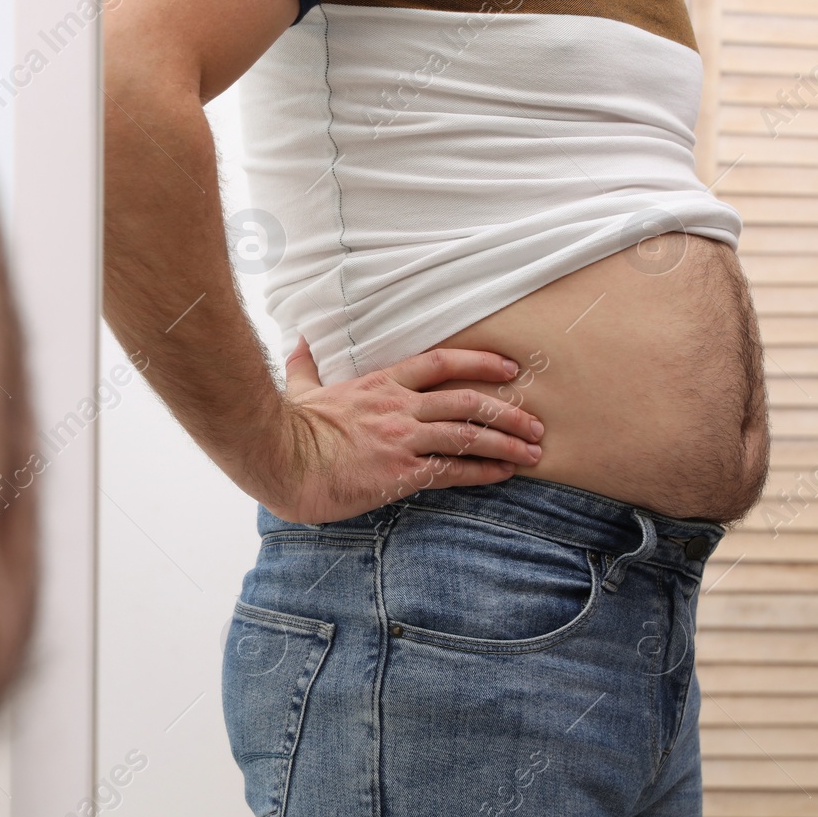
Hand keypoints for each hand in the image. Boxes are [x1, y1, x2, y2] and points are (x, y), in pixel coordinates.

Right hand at [257, 340, 545, 524]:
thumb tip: (299, 342)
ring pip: (469, 433)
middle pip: (468, 400)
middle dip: (508, 410)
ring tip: (534, 449)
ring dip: (507, 441)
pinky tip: (505, 473)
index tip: (509, 368)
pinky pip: (454, 469)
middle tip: (535, 421)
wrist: (282, 460)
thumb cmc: (289, 429)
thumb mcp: (300, 388)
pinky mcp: (401, 472)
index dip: (480, 362)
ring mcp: (402, 439)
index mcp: (380, 383)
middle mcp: (399, 407)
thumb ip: (305, 365)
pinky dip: (485, 470)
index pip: (441, 362)